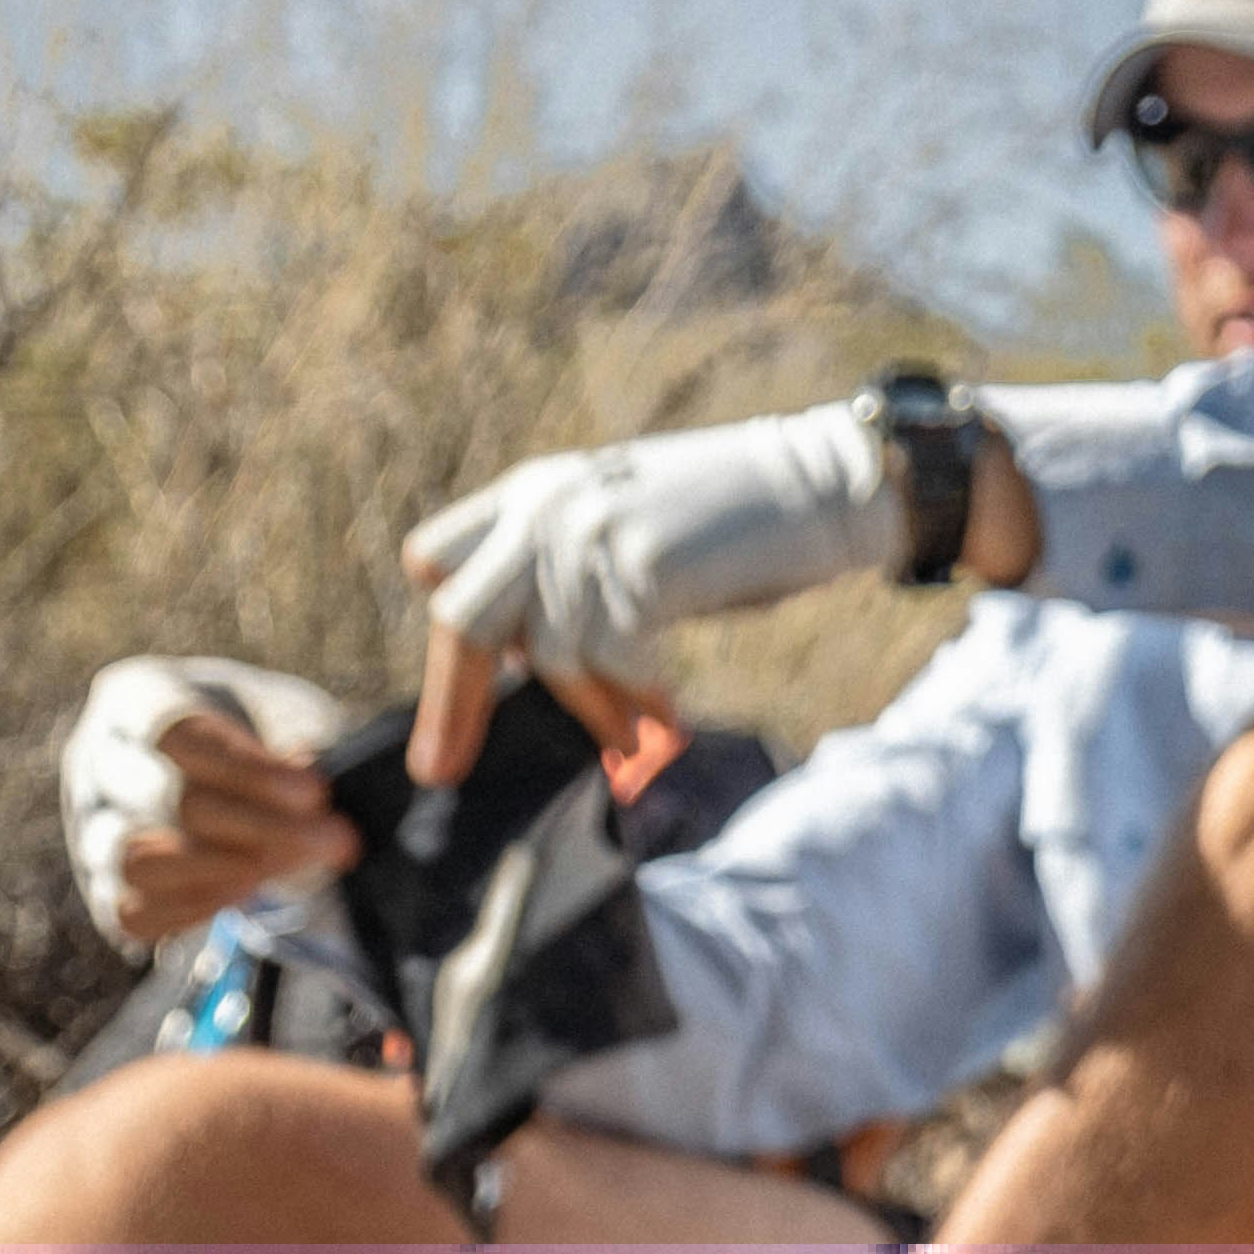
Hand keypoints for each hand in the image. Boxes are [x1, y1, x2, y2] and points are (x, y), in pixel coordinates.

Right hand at [59, 655, 361, 945]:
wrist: (226, 769)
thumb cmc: (255, 727)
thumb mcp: (284, 710)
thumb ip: (299, 737)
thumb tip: (311, 774)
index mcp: (137, 697)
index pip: (179, 733)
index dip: (248, 769)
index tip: (316, 793)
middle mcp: (100, 761)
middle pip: (166, 799)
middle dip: (259, 827)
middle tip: (334, 841)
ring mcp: (91, 827)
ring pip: (136, 860)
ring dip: (219, 872)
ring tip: (285, 870)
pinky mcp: (102, 886)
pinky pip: (132, 912)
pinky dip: (191, 910)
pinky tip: (246, 895)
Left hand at [396, 402, 896, 783]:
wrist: (819, 485)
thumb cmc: (731, 524)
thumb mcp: (622, 526)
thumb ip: (563, 574)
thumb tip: (520, 663)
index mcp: (532, 492)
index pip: (434, 556)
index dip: (448, 621)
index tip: (466, 682)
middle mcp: (547, 506)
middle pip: (459, 617)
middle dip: (451, 702)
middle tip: (441, 769)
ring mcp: (593, 533)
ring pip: (542, 656)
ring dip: (587, 710)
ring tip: (626, 738)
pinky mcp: (644, 565)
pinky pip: (610, 662)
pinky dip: (634, 704)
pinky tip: (666, 718)